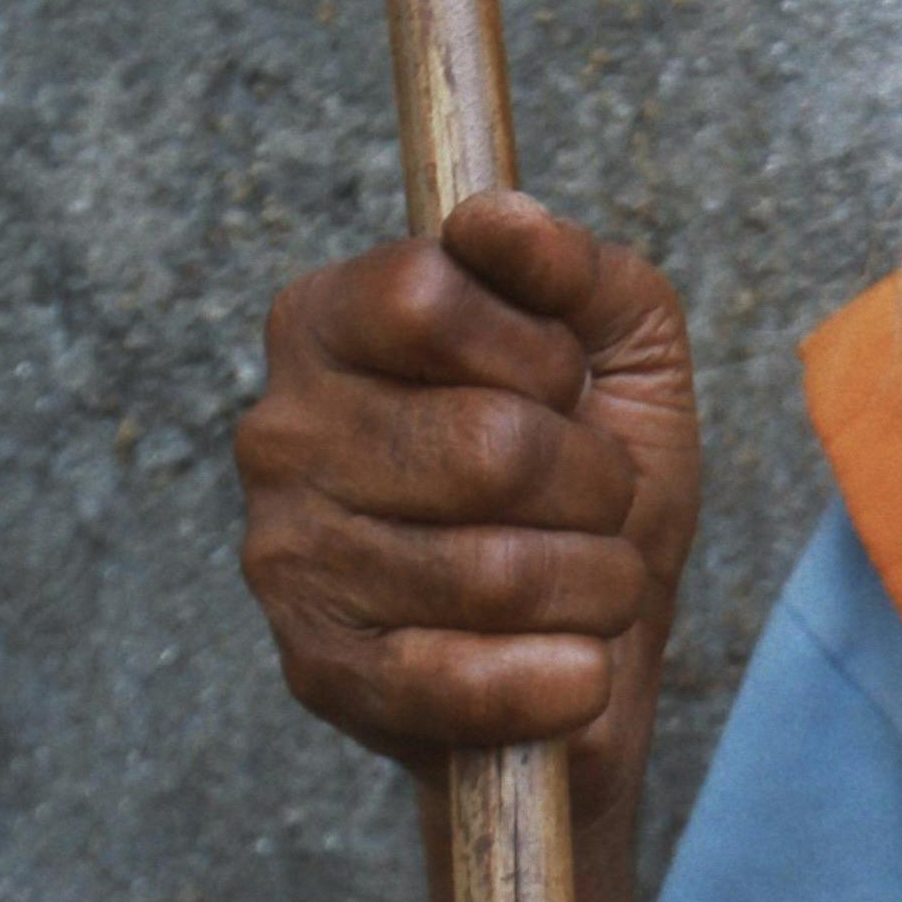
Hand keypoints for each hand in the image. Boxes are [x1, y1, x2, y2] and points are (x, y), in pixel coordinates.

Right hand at [234, 191, 699, 822]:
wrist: (587, 654)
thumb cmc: (591, 487)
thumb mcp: (620, 354)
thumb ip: (575, 269)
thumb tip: (498, 221)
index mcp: (329, 324)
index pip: (425, 296)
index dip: (539, 353)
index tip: (562, 387)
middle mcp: (280, 431)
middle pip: (487, 443)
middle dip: (594, 485)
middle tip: (594, 505)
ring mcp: (288, 556)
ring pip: (497, 571)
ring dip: (595, 585)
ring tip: (585, 585)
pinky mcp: (321, 673)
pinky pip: (466, 681)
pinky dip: (561, 679)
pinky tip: (573, 666)